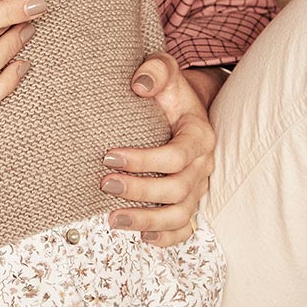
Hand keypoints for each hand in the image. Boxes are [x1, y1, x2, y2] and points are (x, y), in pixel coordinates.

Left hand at [99, 53, 218, 245]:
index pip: (176, 156)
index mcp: (199, 135)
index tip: (108, 157)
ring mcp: (197, 186)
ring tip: (113, 220)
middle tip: (104, 185)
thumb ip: (155, 69)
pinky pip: (185, 228)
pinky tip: (142, 238)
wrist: (183, 106)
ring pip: (181, 214)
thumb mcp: (165, 68)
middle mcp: (202, 165)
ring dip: (147, 221)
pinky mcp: (189, 200)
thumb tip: (139, 84)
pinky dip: (167, 238)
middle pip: (177, 189)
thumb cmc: (170, 89)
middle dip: (140, 191)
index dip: (143, 161)